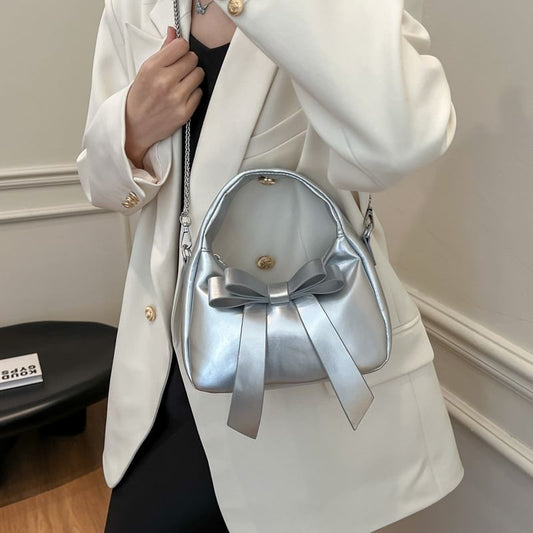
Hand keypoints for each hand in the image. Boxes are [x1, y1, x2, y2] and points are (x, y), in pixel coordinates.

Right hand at [125, 26, 204, 167]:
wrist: (134, 127)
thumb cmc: (139, 98)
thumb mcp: (145, 71)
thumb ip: (162, 51)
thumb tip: (174, 31)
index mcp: (152, 68)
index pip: (181, 46)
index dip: (181, 49)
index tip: (178, 54)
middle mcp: (165, 82)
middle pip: (192, 59)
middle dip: (188, 62)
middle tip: (180, 70)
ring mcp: (176, 98)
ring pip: (199, 74)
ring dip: (193, 77)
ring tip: (182, 83)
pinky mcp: (185, 112)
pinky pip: (199, 93)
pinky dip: (194, 93)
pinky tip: (183, 96)